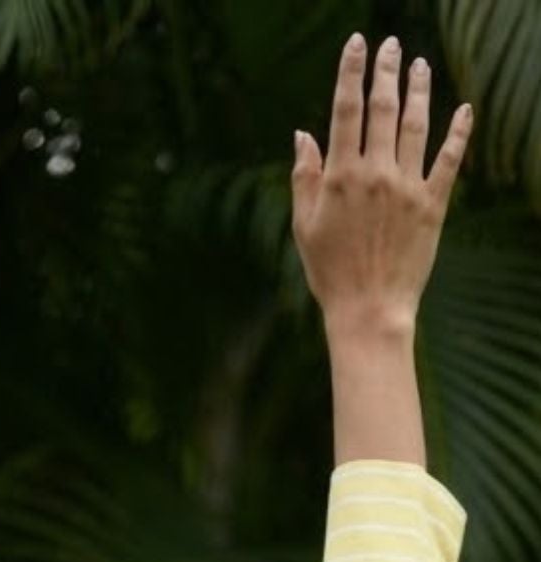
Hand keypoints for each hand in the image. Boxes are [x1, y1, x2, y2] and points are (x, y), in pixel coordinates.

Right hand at [291, 31, 472, 334]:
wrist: (368, 310)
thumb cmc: (330, 273)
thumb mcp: (304, 226)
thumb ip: (304, 177)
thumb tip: (303, 135)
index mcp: (341, 176)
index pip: (346, 111)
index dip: (351, 72)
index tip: (356, 45)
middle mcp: (376, 173)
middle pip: (383, 109)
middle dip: (386, 72)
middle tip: (390, 46)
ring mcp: (407, 187)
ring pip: (416, 125)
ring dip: (419, 90)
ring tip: (418, 66)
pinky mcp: (432, 204)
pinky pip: (449, 159)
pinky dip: (459, 132)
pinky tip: (464, 109)